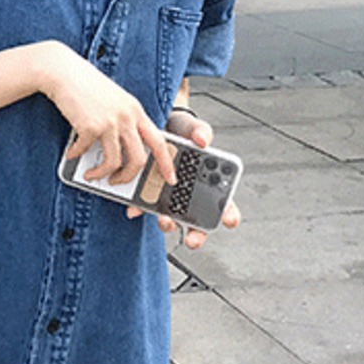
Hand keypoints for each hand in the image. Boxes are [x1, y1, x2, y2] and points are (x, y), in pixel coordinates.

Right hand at [37, 42, 175, 189]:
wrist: (63, 71)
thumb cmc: (84, 84)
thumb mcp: (113, 100)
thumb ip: (121, 121)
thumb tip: (117, 150)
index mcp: (135, 110)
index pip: (159, 142)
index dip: (167, 164)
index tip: (170, 178)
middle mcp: (127, 117)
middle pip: (138, 159)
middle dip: (128, 177)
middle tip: (117, 181)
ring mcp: (110, 122)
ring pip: (113, 162)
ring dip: (101, 174)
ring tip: (92, 174)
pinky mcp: (91, 126)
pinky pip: (86, 152)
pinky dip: (77, 156)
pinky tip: (72, 153)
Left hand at [126, 108, 241, 248]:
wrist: (157, 126)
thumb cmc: (181, 132)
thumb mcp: (192, 128)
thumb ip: (201, 132)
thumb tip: (202, 140)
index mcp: (208, 183)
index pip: (225, 204)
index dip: (229, 215)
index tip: (228, 219)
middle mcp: (190, 195)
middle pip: (198, 222)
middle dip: (197, 235)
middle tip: (192, 238)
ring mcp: (170, 197)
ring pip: (172, 219)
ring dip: (169, 224)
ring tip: (165, 219)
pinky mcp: (150, 194)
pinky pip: (146, 206)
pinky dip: (140, 209)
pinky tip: (134, 209)